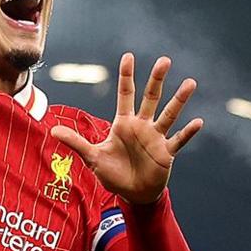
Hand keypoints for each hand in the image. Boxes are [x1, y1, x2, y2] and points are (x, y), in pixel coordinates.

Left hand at [50, 54, 203, 205]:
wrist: (133, 193)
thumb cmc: (113, 174)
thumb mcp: (92, 158)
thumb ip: (76, 142)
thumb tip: (52, 130)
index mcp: (123, 124)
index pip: (125, 94)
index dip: (126, 76)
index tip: (128, 56)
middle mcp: (142, 126)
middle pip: (150, 98)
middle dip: (156, 80)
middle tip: (164, 60)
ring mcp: (155, 138)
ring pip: (169, 115)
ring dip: (179, 100)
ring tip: (190, 84)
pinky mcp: (166, 153)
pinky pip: (178, 140)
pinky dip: (188, 132)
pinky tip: (198, 122)